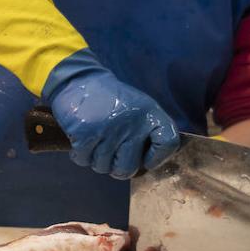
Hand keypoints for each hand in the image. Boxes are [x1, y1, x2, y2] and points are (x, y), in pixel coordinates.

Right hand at [45, 63, 179, 178]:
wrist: (81, 82)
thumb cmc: (114, 102)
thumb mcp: (141, 109)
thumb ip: (150, 134)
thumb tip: (149, 166)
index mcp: (150, 114)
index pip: (168, 143)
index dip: (157, 158)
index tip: (145, 159)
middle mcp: (132, 123)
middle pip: (127, 169)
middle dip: (117, 167)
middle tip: (112, 154)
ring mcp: (108, 129)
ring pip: (103, 167)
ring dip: (97, 160)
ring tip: (96, 141)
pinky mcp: (85, 134)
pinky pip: (83, 160)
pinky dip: (81, 154)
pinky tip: (83, 139)